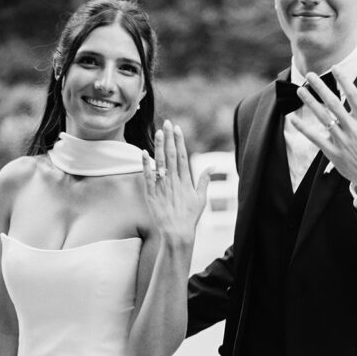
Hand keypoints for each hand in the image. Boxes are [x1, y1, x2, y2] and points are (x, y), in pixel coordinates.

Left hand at [142, 121, 210, 241]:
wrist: (177, 232)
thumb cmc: (190, 217)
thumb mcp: (201, 199)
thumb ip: (204, 181)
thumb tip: (212, 166)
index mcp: (186, 181)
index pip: (182, 156)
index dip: (180, 141)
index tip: (177, 128)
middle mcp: (174, 181)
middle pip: (172, 155)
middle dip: (170, 138)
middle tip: (167, 123)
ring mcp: (163, 187)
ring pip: (160, 162)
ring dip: (160, 146)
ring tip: (159, 132)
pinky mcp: (152, 194)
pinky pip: (148, 176)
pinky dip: (146, 164)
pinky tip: (144, 152)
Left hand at [291, 69, 356, 189]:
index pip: (353, 95)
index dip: (344, 80)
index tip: (335, 68)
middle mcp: (352, 129)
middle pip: (334, 103)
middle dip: (321, 87)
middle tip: (310, 74)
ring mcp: (341, 141)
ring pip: (323, 118)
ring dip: (311, 103)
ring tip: (300, 90)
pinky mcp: (332, 153)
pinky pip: (315, 138)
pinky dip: (303, 128)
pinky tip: (293, 119)